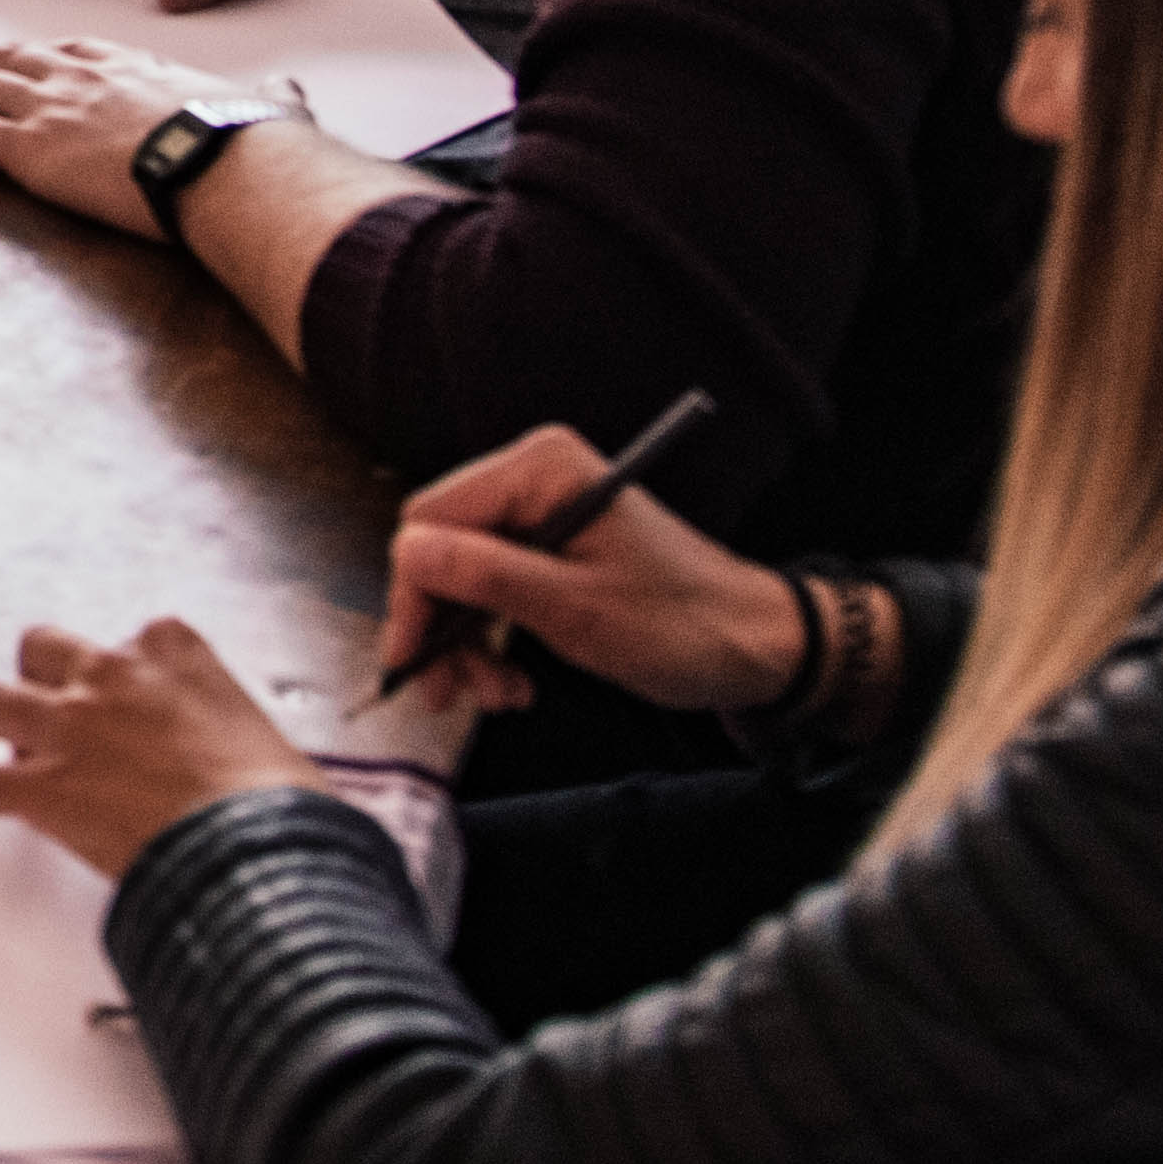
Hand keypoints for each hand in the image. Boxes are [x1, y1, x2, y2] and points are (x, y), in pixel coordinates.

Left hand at [0, 34, 278, 236]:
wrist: (231, 161)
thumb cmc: (254, 141)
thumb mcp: (267, 105)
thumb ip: (269, 97)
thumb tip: (288, 94)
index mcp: (129, 65)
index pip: (64, 52)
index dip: (28, 54)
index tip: (7, 53)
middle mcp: (79, 77)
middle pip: (6, 62)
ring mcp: (48, 108)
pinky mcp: (27, 149)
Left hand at [0, 620, 323, 881]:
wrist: (268, 852)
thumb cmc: (288, 812)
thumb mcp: (279, 754)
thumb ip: (244, 747)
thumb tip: (266, 786)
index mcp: (180, 654)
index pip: (137, 640)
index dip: (119, 676)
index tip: (119, 699)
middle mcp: (115, 675)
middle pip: (46, 649)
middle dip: (35, 677)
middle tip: (29, 716)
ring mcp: (71, 726)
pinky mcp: (39, 787)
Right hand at [375, 426, 809, 717]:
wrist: (754, 646)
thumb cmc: (682, 624)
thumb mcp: (576, 608)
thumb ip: (487, 575)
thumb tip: (408, 554)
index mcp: (540, 469)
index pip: (432, 519)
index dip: (415, 592)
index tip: (413, 659)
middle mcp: (534, 478)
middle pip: (441, 549)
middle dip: (442, 626)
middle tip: (453, 691)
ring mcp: (541, 513)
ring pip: (459, 576)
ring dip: (467, 642)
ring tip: (499, 694)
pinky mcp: (548, 548)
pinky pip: (490, 588)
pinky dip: (492, 638)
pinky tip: (514, 680)